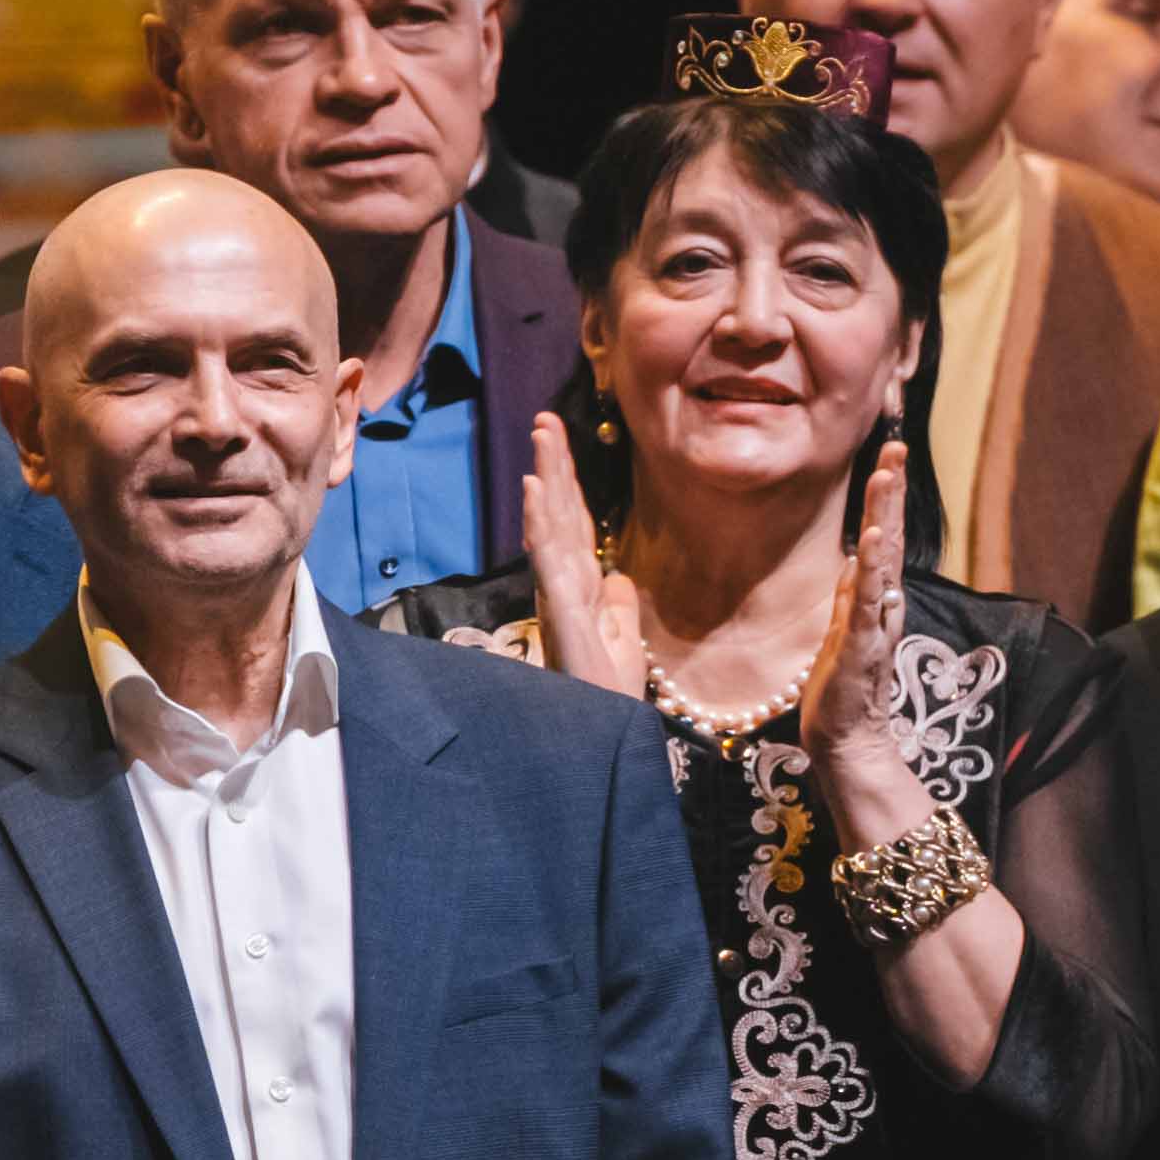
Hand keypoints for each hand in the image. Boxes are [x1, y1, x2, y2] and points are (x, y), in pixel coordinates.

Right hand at [520, 413, 645, 697]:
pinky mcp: (562, 619)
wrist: (604, 741)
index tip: (557, 438)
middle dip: (553, 465)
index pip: (573, 524)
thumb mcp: (623, 638)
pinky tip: (536, 490)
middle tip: (544, 418)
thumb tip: (614, 574)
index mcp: (579, 589)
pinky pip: (550, 563)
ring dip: (546, 479)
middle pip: (559, 516)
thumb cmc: (608, 696)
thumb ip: (616, 602)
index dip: (565, 482)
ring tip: (541, 438)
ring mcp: (560, 601)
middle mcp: (564, 588)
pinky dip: (541, 524)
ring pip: (551, 528)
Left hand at [799, 418, 935, 847]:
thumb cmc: (844, 689)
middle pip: (891, 538)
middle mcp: (883, 605)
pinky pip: (868, 601)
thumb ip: (855, 593)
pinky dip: (873, 570)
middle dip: (891, 491)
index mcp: (876, 599)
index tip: (889, 454)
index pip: (884, 537)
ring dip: (885, 516)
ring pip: (883, 561)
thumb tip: (859, 556)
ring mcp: (874, 624)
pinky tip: (874, 540)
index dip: (887, 496)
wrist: (847, 741)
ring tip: (886, 476)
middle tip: (895, 446)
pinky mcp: (861, 647)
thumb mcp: (845, 628)